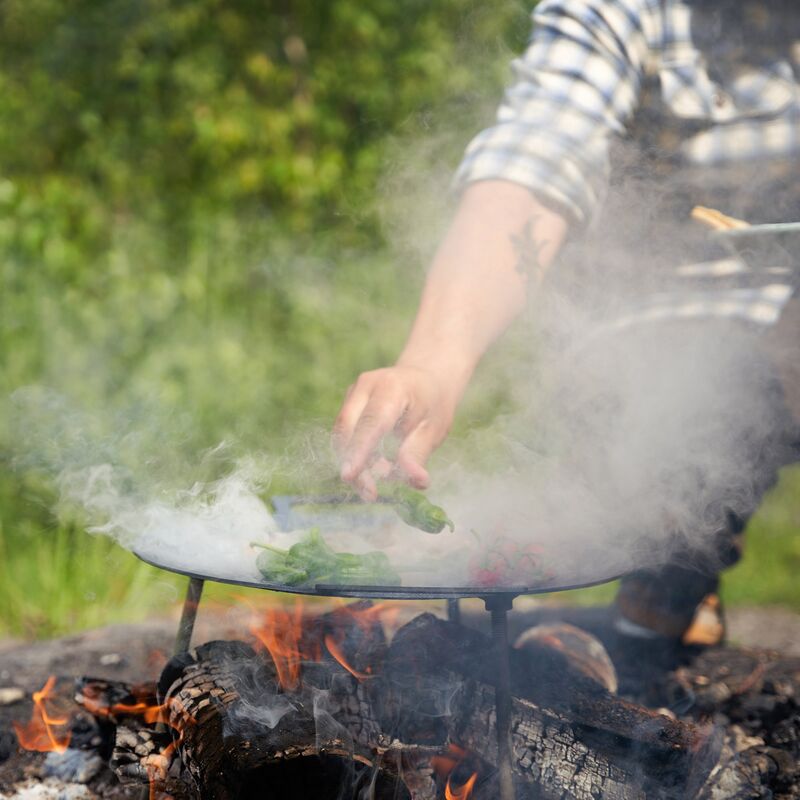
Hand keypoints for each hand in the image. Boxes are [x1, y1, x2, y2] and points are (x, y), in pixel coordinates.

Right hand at [334, 365, 457, 499]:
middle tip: (370, 493)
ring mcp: (354, 392)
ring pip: (342, 434)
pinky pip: (345, 434)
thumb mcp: (434, 429)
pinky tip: (376, 466)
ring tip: (377, 483)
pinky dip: (356, 455)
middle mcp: (366, 385)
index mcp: (392, 388)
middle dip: (354, 465)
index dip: (359, 450)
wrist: (427, 378)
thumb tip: (416, 481)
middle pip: (348, 428)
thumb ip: (418, 454)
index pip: (371, 422)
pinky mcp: (348, 403)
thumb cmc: (432, 404)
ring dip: (356, 463)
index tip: (349, 476)